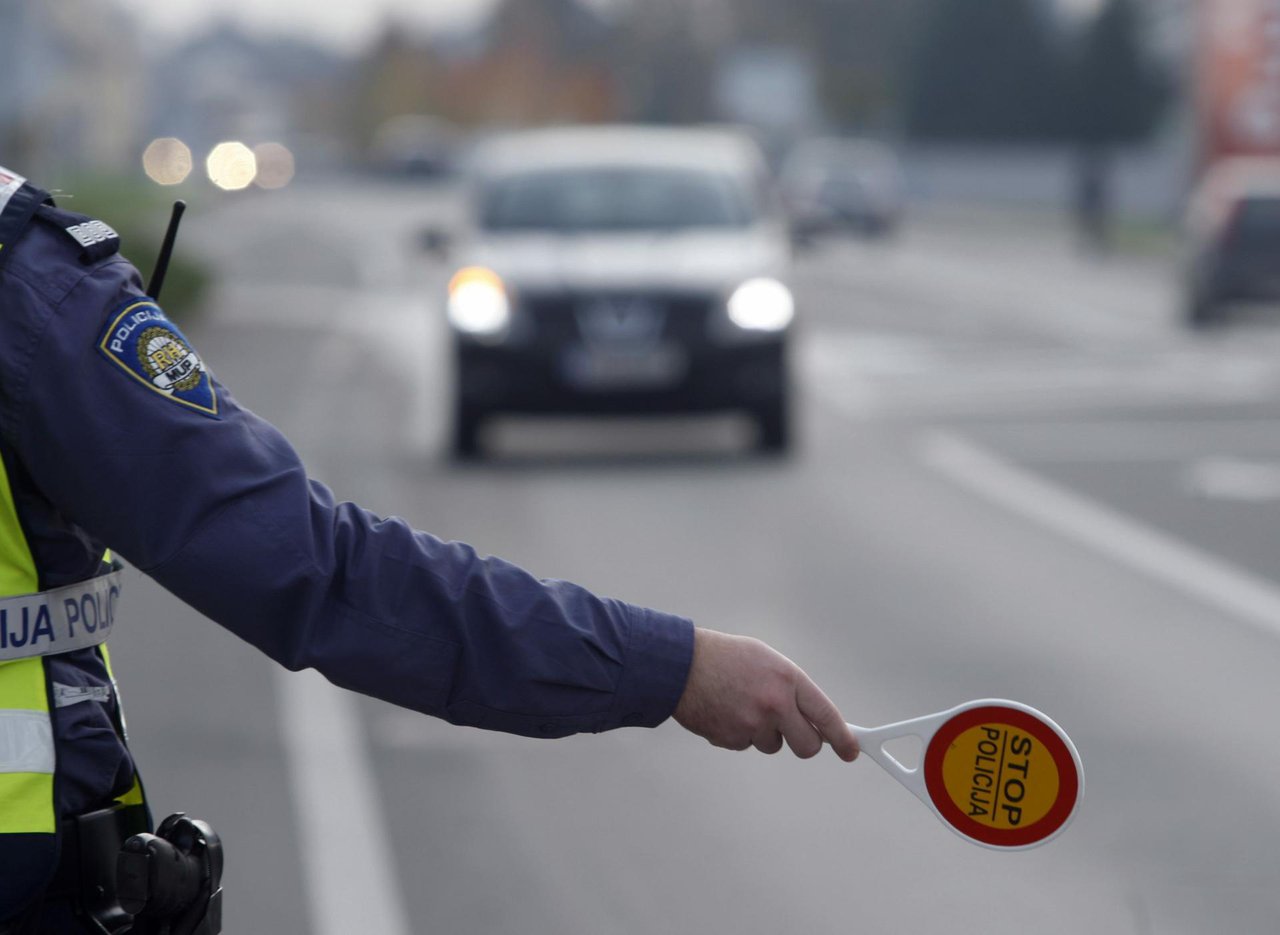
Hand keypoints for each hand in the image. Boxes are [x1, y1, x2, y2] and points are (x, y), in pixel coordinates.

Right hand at [673, 628, 858, 760]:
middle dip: (804, 743)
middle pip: (807, 745)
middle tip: (795, 734)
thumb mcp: (766, 660)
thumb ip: (790, 687)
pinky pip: (746, 745)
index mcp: (787, 680)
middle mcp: (774, 705)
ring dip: (764, 733)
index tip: (851, 750)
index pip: (826, 716)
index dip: (842, 738)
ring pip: (772, 745)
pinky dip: (739, 733)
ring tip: (742, 705)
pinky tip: (725, 711)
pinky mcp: (731, 740)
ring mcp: (752, 725)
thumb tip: (809, 715)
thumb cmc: (724, 657)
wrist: (681, 665)